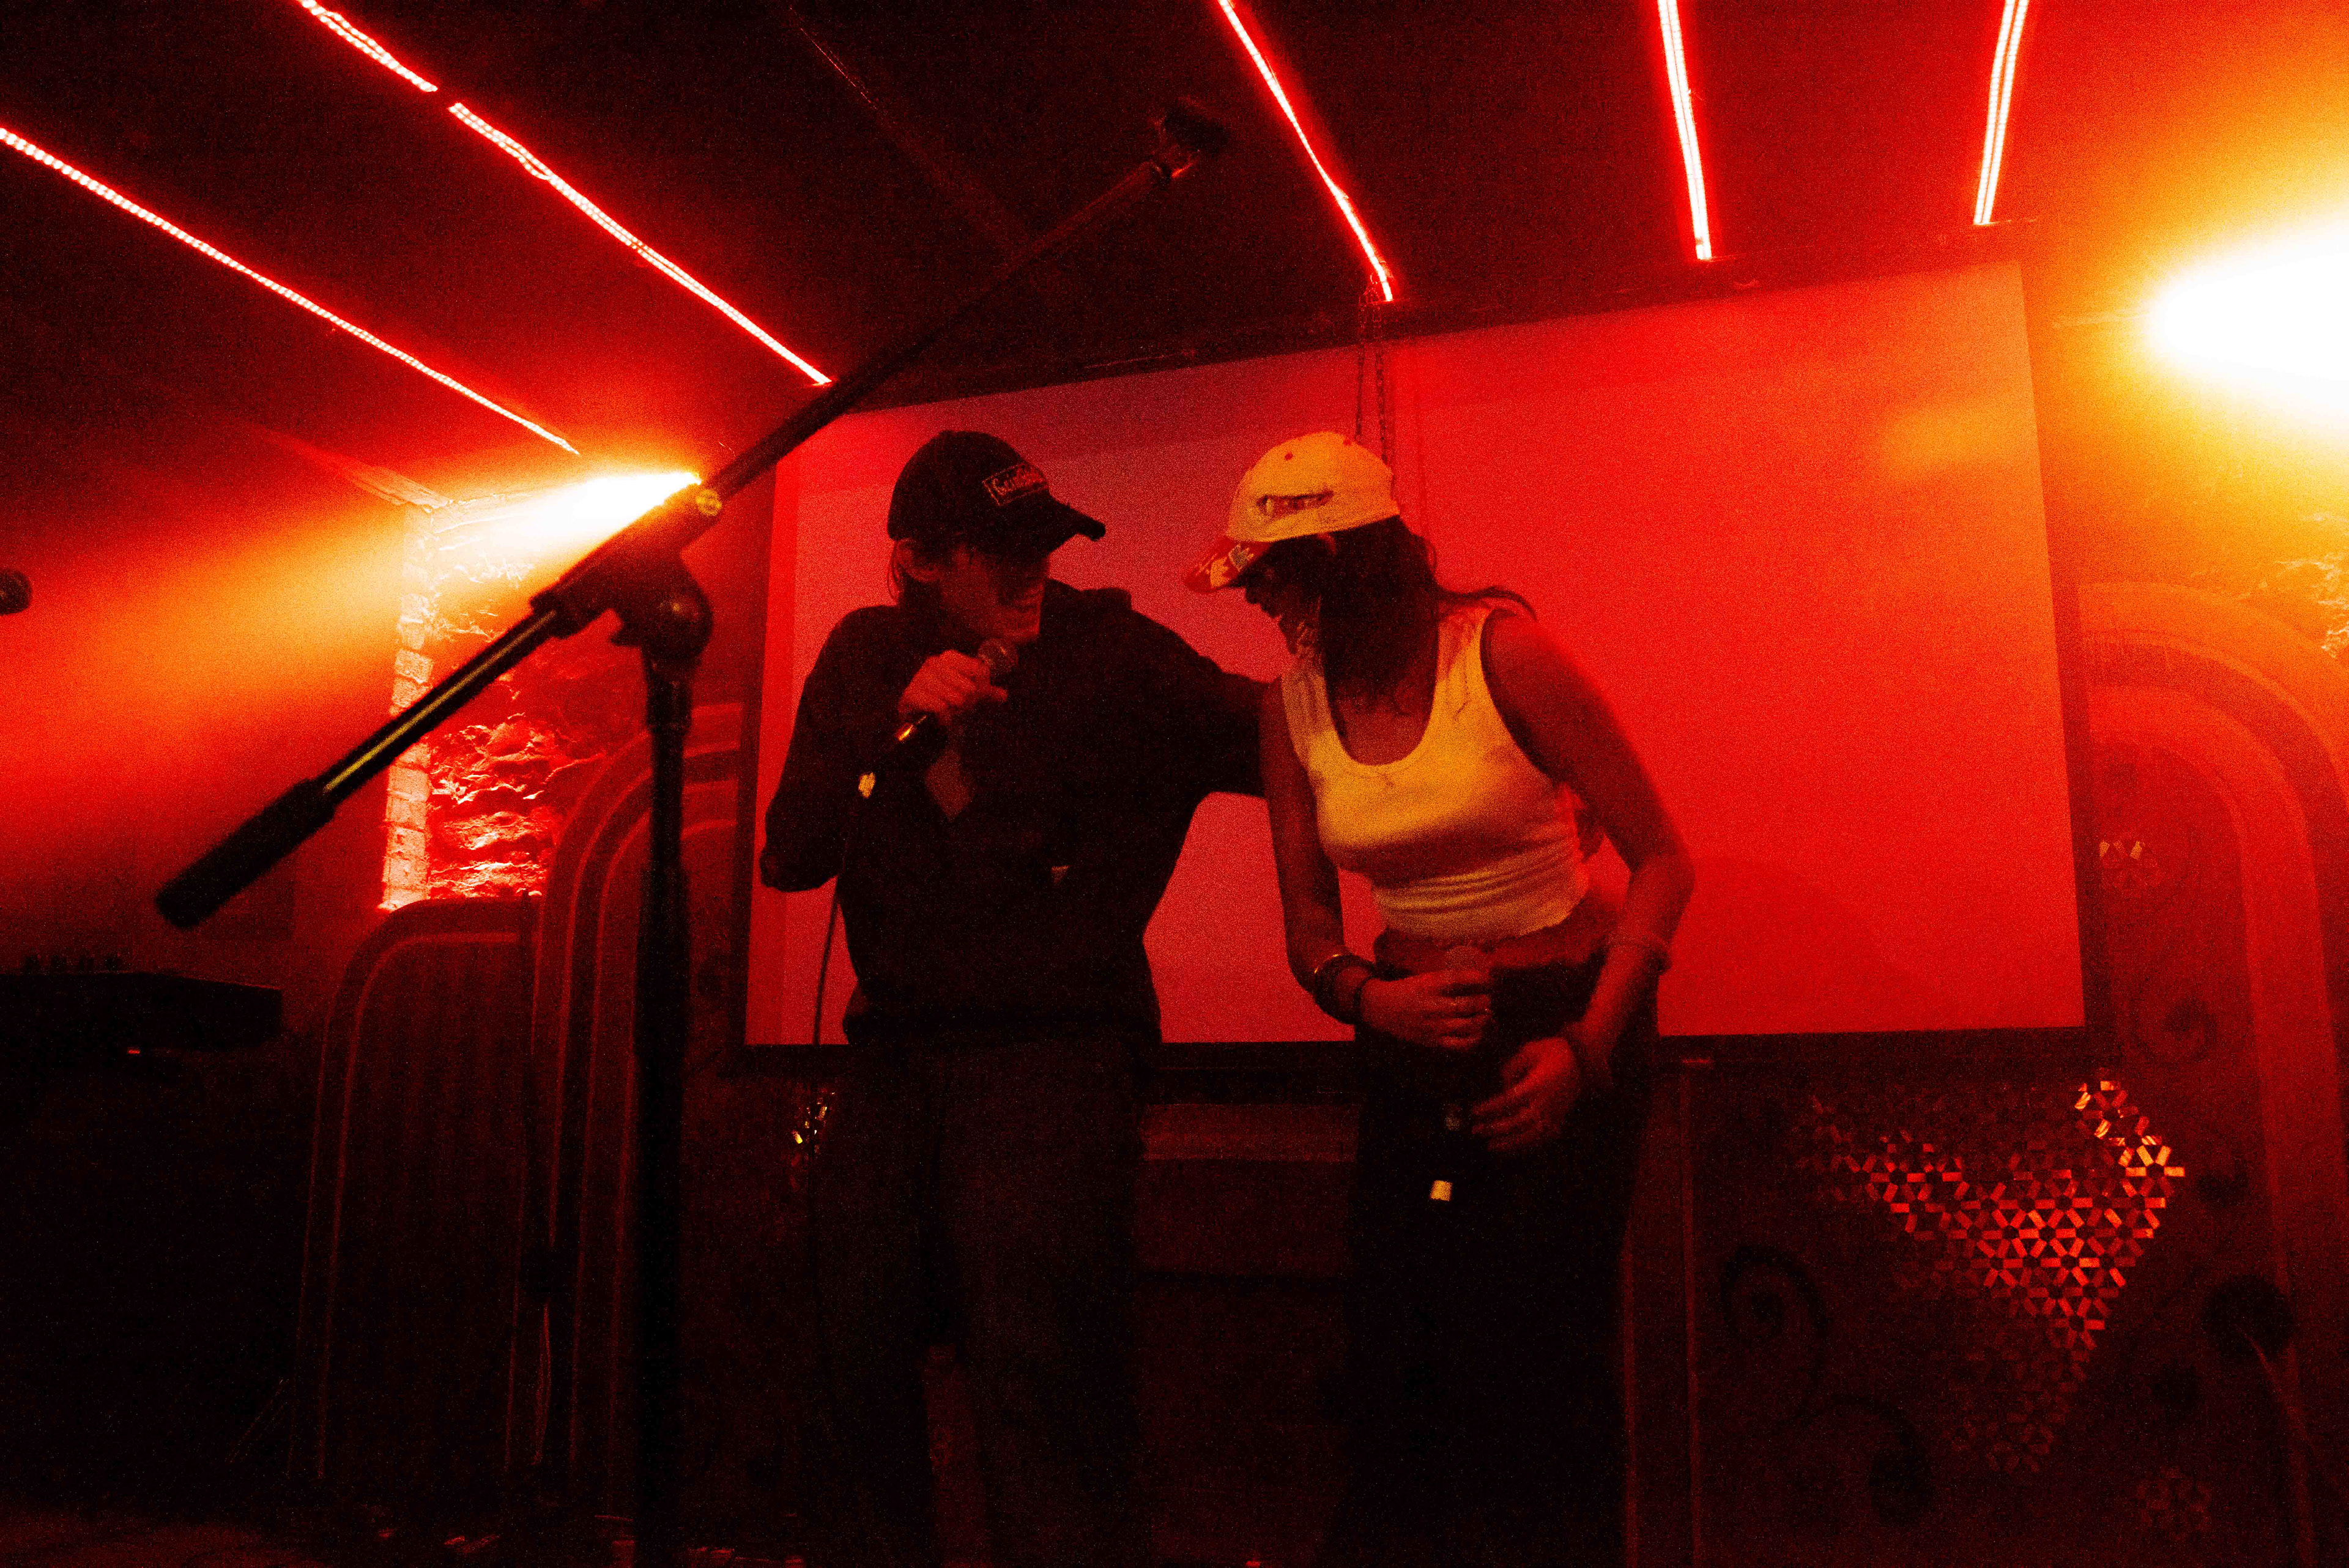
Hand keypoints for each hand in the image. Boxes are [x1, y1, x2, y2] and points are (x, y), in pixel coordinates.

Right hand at [898, 650, 1007, 729]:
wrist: (918, 711)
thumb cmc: (946, 697)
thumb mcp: (968, 692)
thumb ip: (985, 692)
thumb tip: (1003, 695)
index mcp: (949, 657)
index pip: (978, 670)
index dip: (981, 686)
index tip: (976, 693)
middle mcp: (933, 663)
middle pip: (968, 687)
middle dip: (968, 701)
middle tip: (961, 705)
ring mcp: (920, 677)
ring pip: (954, 698)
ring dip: (956, 709)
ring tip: (951, 710)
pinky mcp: (911, 694)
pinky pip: (939, 707)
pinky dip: (944, 716)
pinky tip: (942, 716)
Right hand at [1357, 968, 1491, 1051]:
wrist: (1383, 1009)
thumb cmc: (1409, 990)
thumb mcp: (1426, 978)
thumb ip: (1450, 979)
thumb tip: (1481, 978)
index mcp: (1430, 985)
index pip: (1460, 979)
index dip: (1480, 979)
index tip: (1489, 979)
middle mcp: (1433, 1005)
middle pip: (1469, 1004)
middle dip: (1484, 1000)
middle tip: (1488, 998)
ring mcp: (1434, 1025)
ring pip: (1468, 1025)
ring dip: (1482, 1019)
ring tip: (1486, 1014)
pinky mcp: (1434, 1041)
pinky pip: (1460, 1044)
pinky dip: (1474, 1038)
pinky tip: (1478, 1032)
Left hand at [1470, 1025, 1599, 1152]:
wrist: (1584, 1058)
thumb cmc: (1554, 1050)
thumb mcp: (1529, 1051)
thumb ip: (1511, 1068)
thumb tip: (1503, 1087)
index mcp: (1537, 1085)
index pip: (1509, 1101)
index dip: (1490, 1108)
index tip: (1474, 1112)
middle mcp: (1546, 1102)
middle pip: (1518, 1122)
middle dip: (1495, 1128)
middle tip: (1476, 1131)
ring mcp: (1555, 1113)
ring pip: (1531, 1136)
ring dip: (1510, 1143)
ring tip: (1491, 1146)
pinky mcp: (1561, 1118)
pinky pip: (1543, 1138)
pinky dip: (1527, 1146)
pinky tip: (1513, 1149)